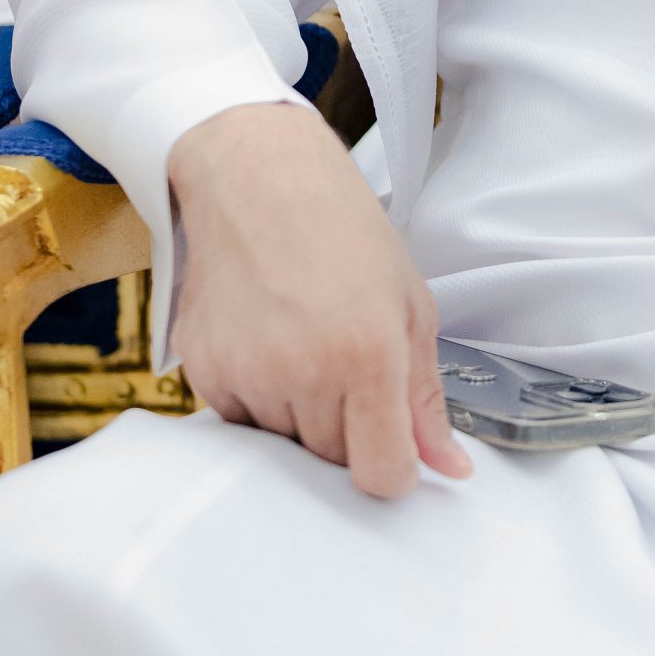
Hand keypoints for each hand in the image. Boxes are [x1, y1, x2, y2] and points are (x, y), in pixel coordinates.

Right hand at [166, 101, 472, 497]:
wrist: (259, 180)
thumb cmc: (344, 232)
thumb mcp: (410, 305)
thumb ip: (426, 398)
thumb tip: (450, 470)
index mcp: (367, 356)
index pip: (379, 475)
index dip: (392, 471)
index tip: (393, 449)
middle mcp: (304, 373)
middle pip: (332, 462)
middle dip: (348, 431)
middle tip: (349, 364)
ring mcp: (247, 375)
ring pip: (284, 445)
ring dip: (301, 414)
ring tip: (307, 341)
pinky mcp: (204, 372)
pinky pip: (240, 421)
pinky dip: (258, 399)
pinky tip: (269, 341)